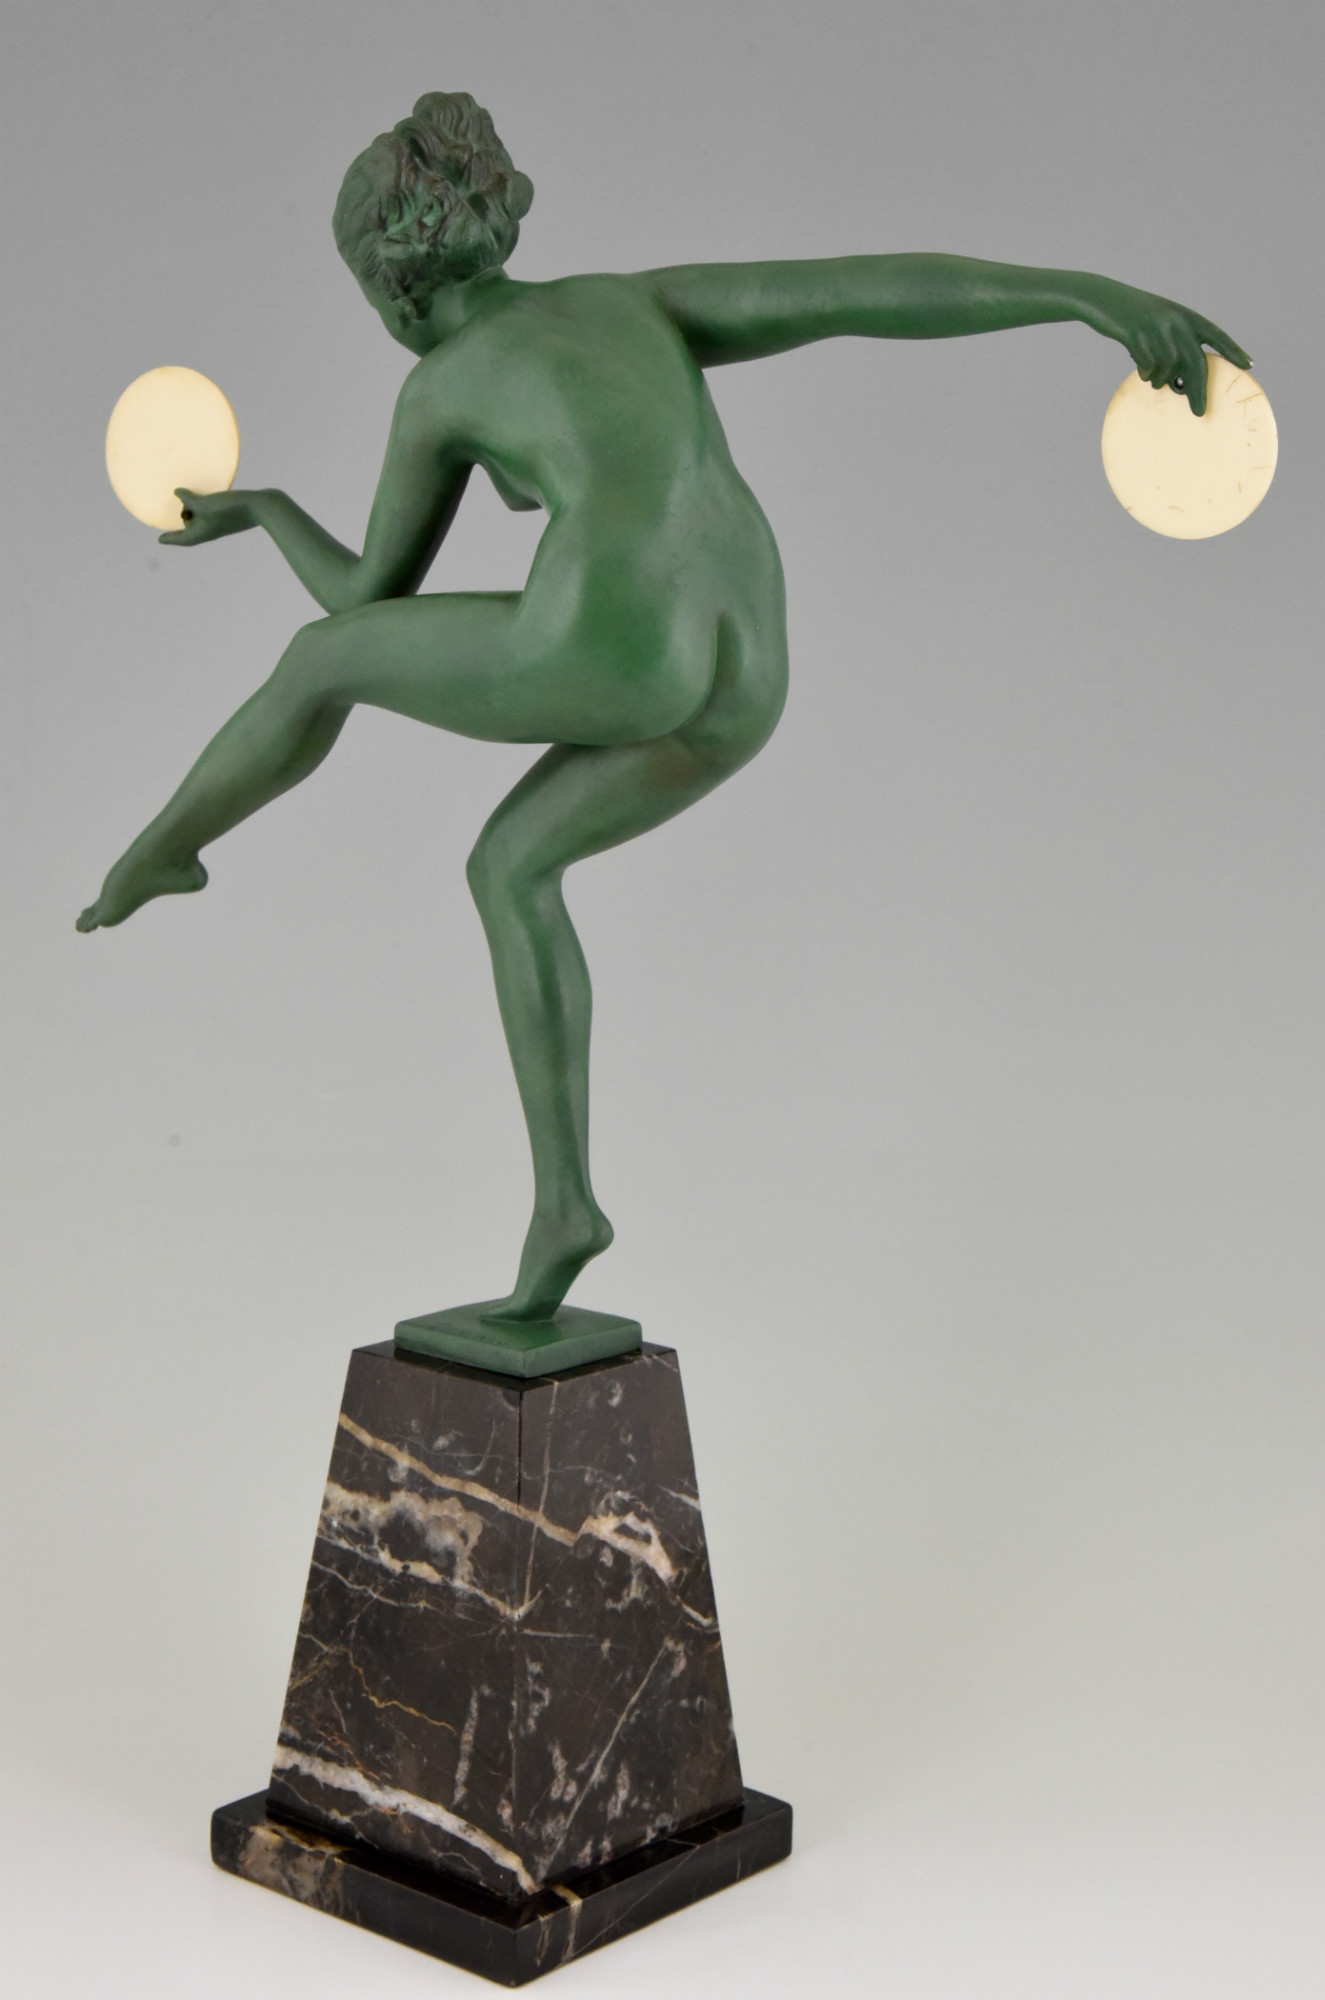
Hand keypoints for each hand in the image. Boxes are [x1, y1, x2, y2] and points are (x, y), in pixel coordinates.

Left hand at [159, 488, 260, 545]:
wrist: (259, 507)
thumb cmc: (229, 509)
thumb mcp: (203, 504)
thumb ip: (188, 499)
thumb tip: (177, 493)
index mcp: (200, 534)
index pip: (181, 538)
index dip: (169, 538)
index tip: (160, 540)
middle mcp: (209, 530)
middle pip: (190, 528)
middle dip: (182, 521)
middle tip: (178, 508)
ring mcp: (218, 523)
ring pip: (200, 519)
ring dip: (193, 511)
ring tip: (189, 498)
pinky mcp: (227, 515)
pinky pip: (209, 512)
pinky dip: (203, 506)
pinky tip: (205, 497)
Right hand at [1082, 280, 1251, 415]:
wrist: (1102, 298)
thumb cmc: (1132, 318)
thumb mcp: (1159, 326)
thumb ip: (1174, 347)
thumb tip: (1183, 381)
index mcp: (1185, 315)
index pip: (1215, 334)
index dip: (1232, 349)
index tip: (1248, 365)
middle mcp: (1175, 320)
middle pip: (1195, 360)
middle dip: (1198, 389)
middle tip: (1199, 412)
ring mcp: (1156, 326)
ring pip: (1169, 367)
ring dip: (1161, 379)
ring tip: (1151, 378)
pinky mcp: (1136, 334)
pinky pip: (1147, 365)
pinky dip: (1145, 372)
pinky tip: (1139, 365)